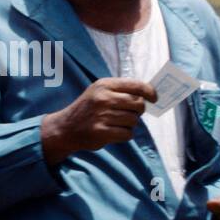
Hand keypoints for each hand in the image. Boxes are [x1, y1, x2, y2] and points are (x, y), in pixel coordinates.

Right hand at [40, 77, 156, 164]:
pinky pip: (127, 134)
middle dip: (138, 111)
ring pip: (134, 120)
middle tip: (129, 114)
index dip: (150, 92)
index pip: (136, 85)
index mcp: (105, 85)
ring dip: (130, 124)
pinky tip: (115, 132)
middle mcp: (104, 98)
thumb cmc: (88, 109)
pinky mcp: (101, 132)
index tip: (154, 98)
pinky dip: (125, 135)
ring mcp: (102, 115)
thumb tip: (148, 95)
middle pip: (138, 104)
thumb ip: (120, 90)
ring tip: (117, 124)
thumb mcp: (99, 91)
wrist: (65, 128)